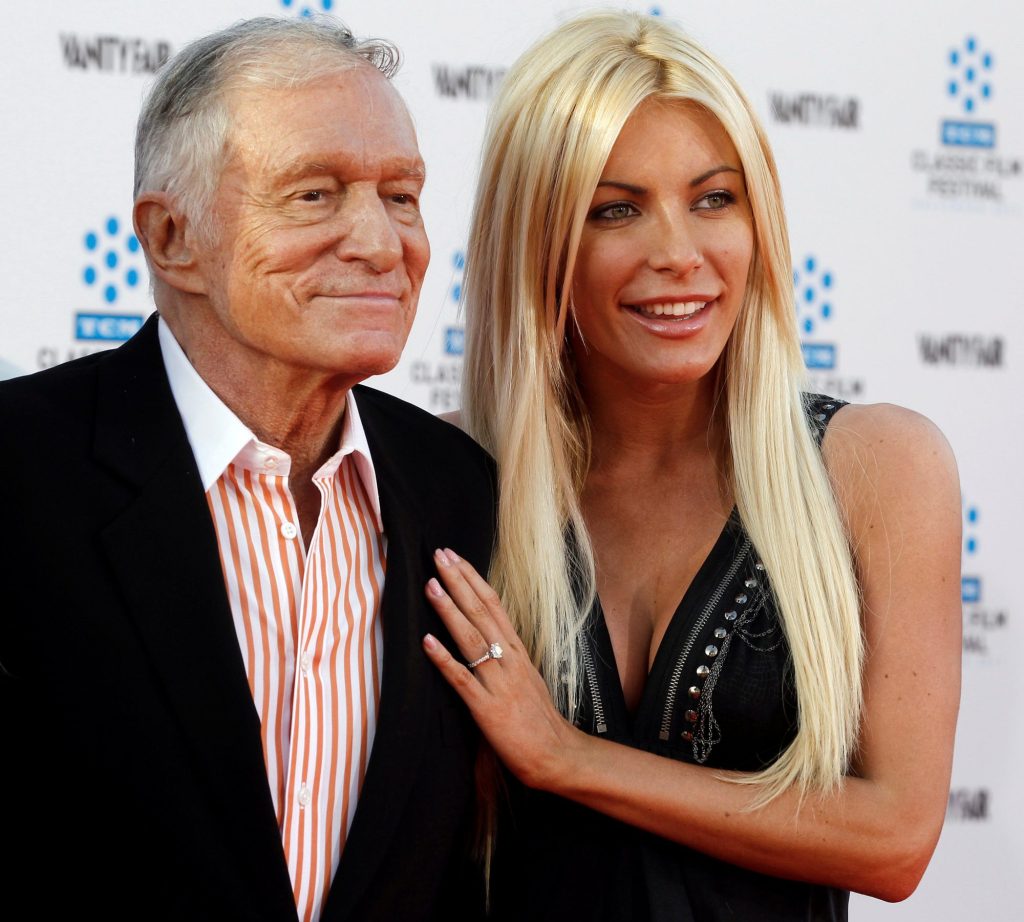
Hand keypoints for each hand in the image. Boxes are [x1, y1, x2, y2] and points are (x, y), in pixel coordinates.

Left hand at [422, 548, 581, 789]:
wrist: (557, 754)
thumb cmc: (538, 719)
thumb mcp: (525, 677)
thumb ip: (506, 656)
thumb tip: (485, 637)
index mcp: (517, 651)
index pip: (493, 605)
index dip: (472, 579)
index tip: (455, 558)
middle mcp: (509, 660)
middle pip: (482, 612)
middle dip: (459, 582)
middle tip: (439, 555)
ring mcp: (498, 682)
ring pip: (471, 639)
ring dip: (449, 610)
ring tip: (431, 586)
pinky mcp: (487, 708)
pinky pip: (463, 679)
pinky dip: (445, 659)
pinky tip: (427, 642)